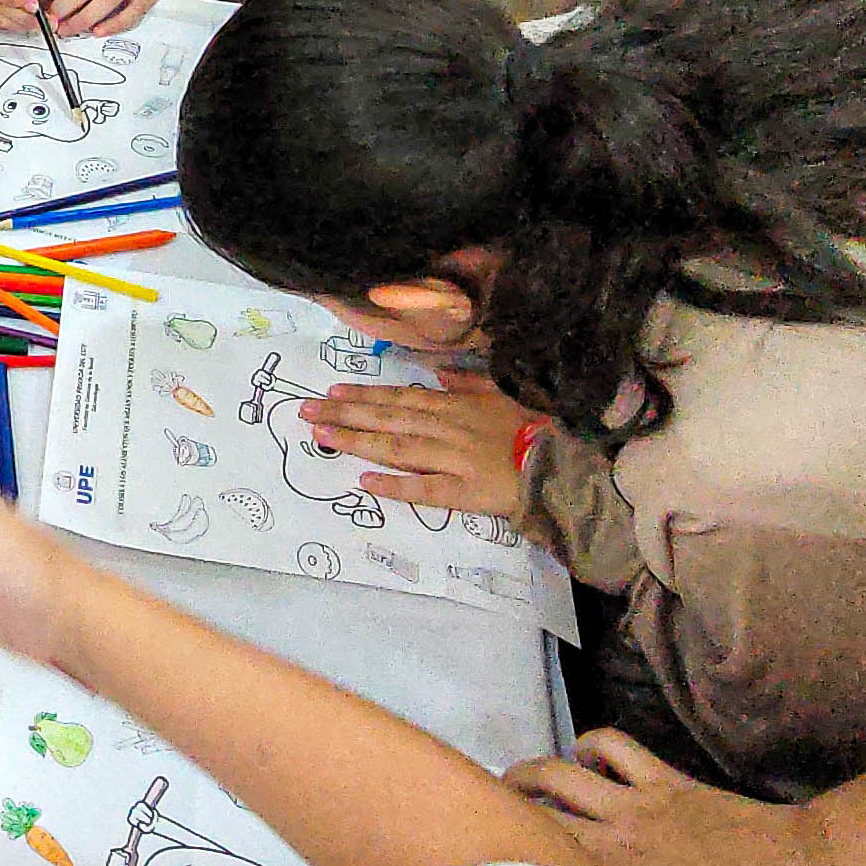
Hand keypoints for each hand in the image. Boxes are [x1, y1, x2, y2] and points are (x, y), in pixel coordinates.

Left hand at [309, 366, 532, 518]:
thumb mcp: (501, 394)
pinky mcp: (463, 491)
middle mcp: (446, 428)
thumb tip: (438, 373)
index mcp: (454, 405)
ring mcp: (453, 459)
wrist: (559, 462)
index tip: (331, 393)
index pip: (400, 398)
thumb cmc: (530, 428)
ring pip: (398, 448)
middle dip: (345, 415)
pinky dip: (396, 484)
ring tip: (322, 438)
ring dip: (358, 442)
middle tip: (306, 412)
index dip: (364, 396)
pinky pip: (425, 488)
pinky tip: (365, 481)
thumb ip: (468, 383)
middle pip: (388, 419)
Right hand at [506, 731, 865, 865]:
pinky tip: (584, 767)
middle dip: (489, 821)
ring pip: (555, 773)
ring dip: (524, 779)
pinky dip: (588, 749)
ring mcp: (639, 806)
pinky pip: (611, 746)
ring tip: (507, 795)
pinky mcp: (667, 781)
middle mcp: (614, 848)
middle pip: (526, 818)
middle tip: (469, 836)